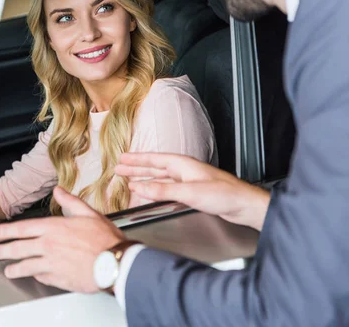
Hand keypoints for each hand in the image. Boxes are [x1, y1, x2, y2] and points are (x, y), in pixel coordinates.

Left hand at [0, 187, 125, 292]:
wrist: (116, 263)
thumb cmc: (105, 239)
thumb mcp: (88, 213)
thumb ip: (70, 202)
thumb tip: (59, 191)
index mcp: (53, 227)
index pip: (22, 229)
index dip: (5, 231)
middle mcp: (48, 246)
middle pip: (17, 249)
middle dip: (1, 250)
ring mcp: (52, 264)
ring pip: (25, 266)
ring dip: (14, 268)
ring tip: (7, 270)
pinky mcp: (59, 279)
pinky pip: (42, 277)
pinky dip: (36, 276)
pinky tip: (34, 276)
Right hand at [115, 153, 269, 230]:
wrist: (245, 205)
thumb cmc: (224, 194)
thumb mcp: (188, 192)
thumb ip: (162, 190)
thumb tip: (138, 187)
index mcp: (183, 164)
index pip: (154, 160)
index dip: (137, 159)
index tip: (122, 159)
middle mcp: (185, 171)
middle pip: (155, 167)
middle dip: (137, 168)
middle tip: (119, 169)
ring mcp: (189, 181)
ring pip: (160, 178)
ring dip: (145, 179)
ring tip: (130, 180)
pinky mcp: (193, 193)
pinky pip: (168, 189)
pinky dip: (156, 190)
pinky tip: (151, 194)